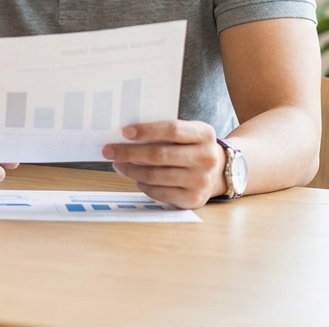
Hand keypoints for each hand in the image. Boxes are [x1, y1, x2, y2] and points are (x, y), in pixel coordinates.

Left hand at [104, 120, 225, 208]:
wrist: (220, 172)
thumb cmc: (192, 147)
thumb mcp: (188, 133)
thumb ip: (165, 132)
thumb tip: (125, 136)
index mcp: (204, 134)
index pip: (172, 130)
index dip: (147, 131)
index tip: (124, 132)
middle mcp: (206, 158)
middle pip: (159, 155)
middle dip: (129, 153)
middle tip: (109, 150)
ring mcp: (201, 181)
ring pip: (155, 176)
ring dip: (131, 170)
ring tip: (118, 164)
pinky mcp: (193, 199)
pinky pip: (159, 192)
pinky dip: (143, 185)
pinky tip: (135, 178)